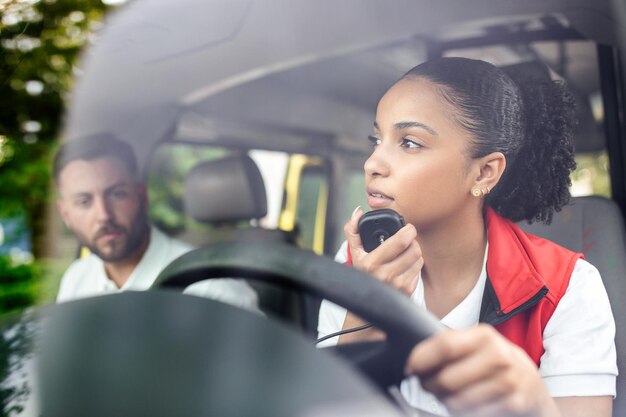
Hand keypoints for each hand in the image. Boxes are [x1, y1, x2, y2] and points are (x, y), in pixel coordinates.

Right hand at [345, 207, 422, 296]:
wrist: (367, 303)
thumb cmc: (362, 274)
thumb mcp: (354, 253)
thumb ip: (353, 230)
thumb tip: (358, 212)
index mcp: (371, 263)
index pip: (400, 241)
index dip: (408, 231)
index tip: (407, 228)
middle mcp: (384, 275)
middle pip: (414, 249)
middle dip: (412, 242)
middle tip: (407, 241)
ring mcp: (397, 285)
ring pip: (418, 259)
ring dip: (414, 254)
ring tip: (404, 254)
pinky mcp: (407, 291)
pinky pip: (418, 271)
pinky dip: (414, 266)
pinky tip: (404, 267)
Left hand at [405, 324, 558, 416]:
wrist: (532, 384)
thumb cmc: (492, 361)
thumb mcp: (475, 344)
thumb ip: (448, 345)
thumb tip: (413, 360)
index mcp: (483, 335)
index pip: (445, 346)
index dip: (421, 359)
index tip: (410, 368)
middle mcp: (499, 355)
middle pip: (447, 378)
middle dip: (429, 386)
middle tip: (427, 385)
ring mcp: (508, 380)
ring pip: (457, 401)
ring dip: (444, 401)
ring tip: (445, 395)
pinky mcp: (514, 403)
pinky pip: (472, 414)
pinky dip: (461, 412)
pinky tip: (465, 404)